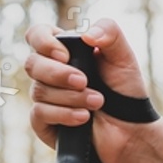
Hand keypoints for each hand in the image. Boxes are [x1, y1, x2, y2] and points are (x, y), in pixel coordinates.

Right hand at [23, 18, 155, 162]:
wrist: (130, 129)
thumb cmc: (125, 90)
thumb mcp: (123, 56)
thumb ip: (110, 32)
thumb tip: (87, 34)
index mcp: (64, 51)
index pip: (37, 35)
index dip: (43, 41)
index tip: (64, 54)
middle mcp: (50, 72)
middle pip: (32, 63)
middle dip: (58, 73)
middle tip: (84, 81)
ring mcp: (45, 97)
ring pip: (39, 90)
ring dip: (72, 97)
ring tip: (97, 102)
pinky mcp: (43, 122)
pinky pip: (39, 114)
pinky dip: (64, 114)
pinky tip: (83, 117)